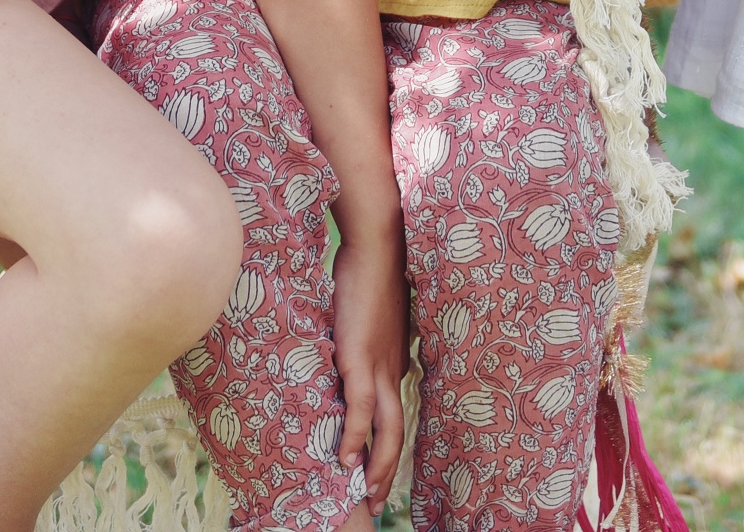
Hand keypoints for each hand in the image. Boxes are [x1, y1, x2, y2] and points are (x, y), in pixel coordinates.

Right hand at [330, 219, 408, 513]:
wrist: (378, 245)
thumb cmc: (370, 272)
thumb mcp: (371, 313)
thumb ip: (367, 335)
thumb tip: (354, 343)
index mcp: (394, 360)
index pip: (396, 412)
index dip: (390, 444)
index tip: (381, 470)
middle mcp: (392, 368)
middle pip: (397, 430)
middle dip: (388, 468)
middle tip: (379, 499)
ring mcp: (378, 364)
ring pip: (386, 427)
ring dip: (378, 464)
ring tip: (367, 491)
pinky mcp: (359, 357)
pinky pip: (360, 406)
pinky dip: (355, 436)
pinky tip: (346, 457)